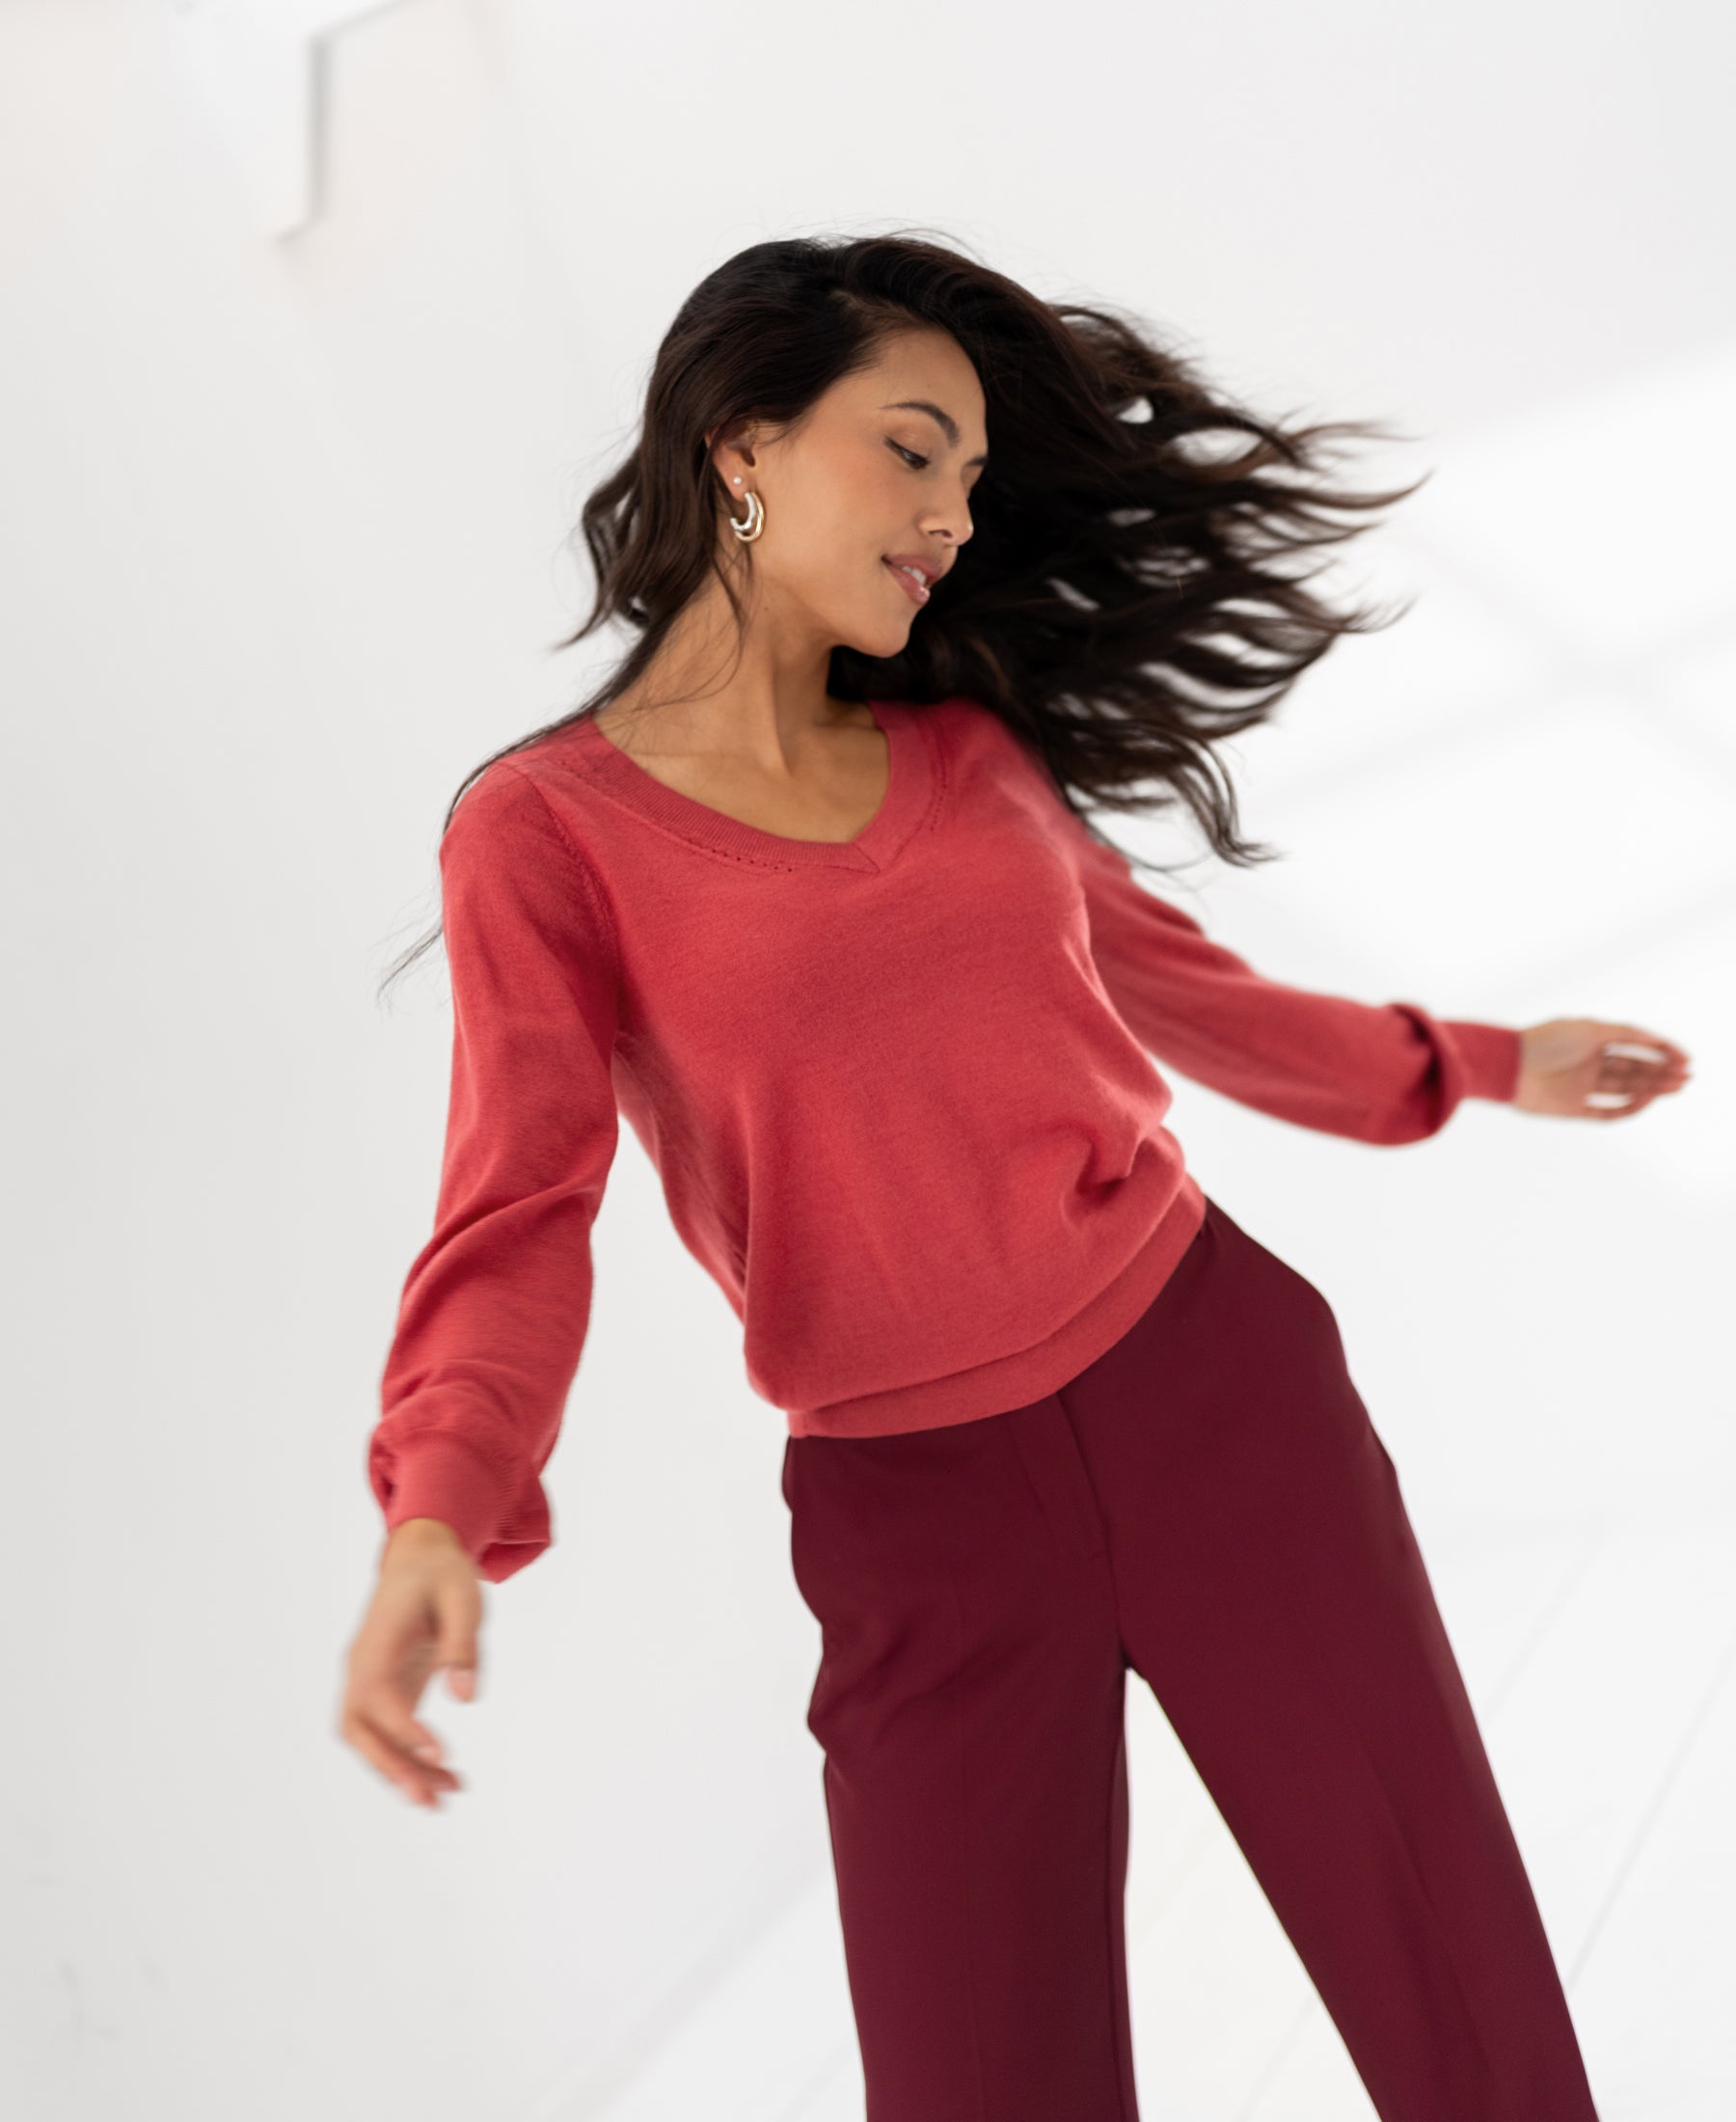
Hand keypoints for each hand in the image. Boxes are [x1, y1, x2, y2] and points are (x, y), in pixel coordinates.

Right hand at [336, 1519, 480, 1809]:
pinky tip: (447, 1779)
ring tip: (446, 1798)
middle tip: (430, 1800)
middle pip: (357, 1730)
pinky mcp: (387, 1691)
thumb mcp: (462, 1595)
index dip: (404, 1730)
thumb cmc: (441, 1573)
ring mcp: (370, 1681)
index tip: (439, 1757)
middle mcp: (362, 1667)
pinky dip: (412, 1759)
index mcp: (375, 1642)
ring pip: (370, 1740)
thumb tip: (465, 1699)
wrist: (421, 1556)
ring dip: (402, 1772)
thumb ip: (463, 1645)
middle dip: (389, 1768)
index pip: (378, 1696)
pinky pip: (390, 1734)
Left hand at [1514, 1018, 1690, 1120]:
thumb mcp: (1589, 1029)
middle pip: (1633, 1068)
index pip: (1634, 1045)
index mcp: (1592, 1040)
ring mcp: (1581, 1086)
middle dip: (1660, 1072)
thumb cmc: (1547, 1041)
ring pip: (1625, 1089)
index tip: (1684, 1058)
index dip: (1661, 1051)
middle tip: (1685, 1077)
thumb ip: (1624, 1032)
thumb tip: (1655, 1037)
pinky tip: (1647, 1101)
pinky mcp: (1572, 1108)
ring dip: (1651, 1088)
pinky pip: (1606, 1112)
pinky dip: (1628, 1108)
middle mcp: (1588, 1062)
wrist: (1510, 1067)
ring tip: (1676, 1088)